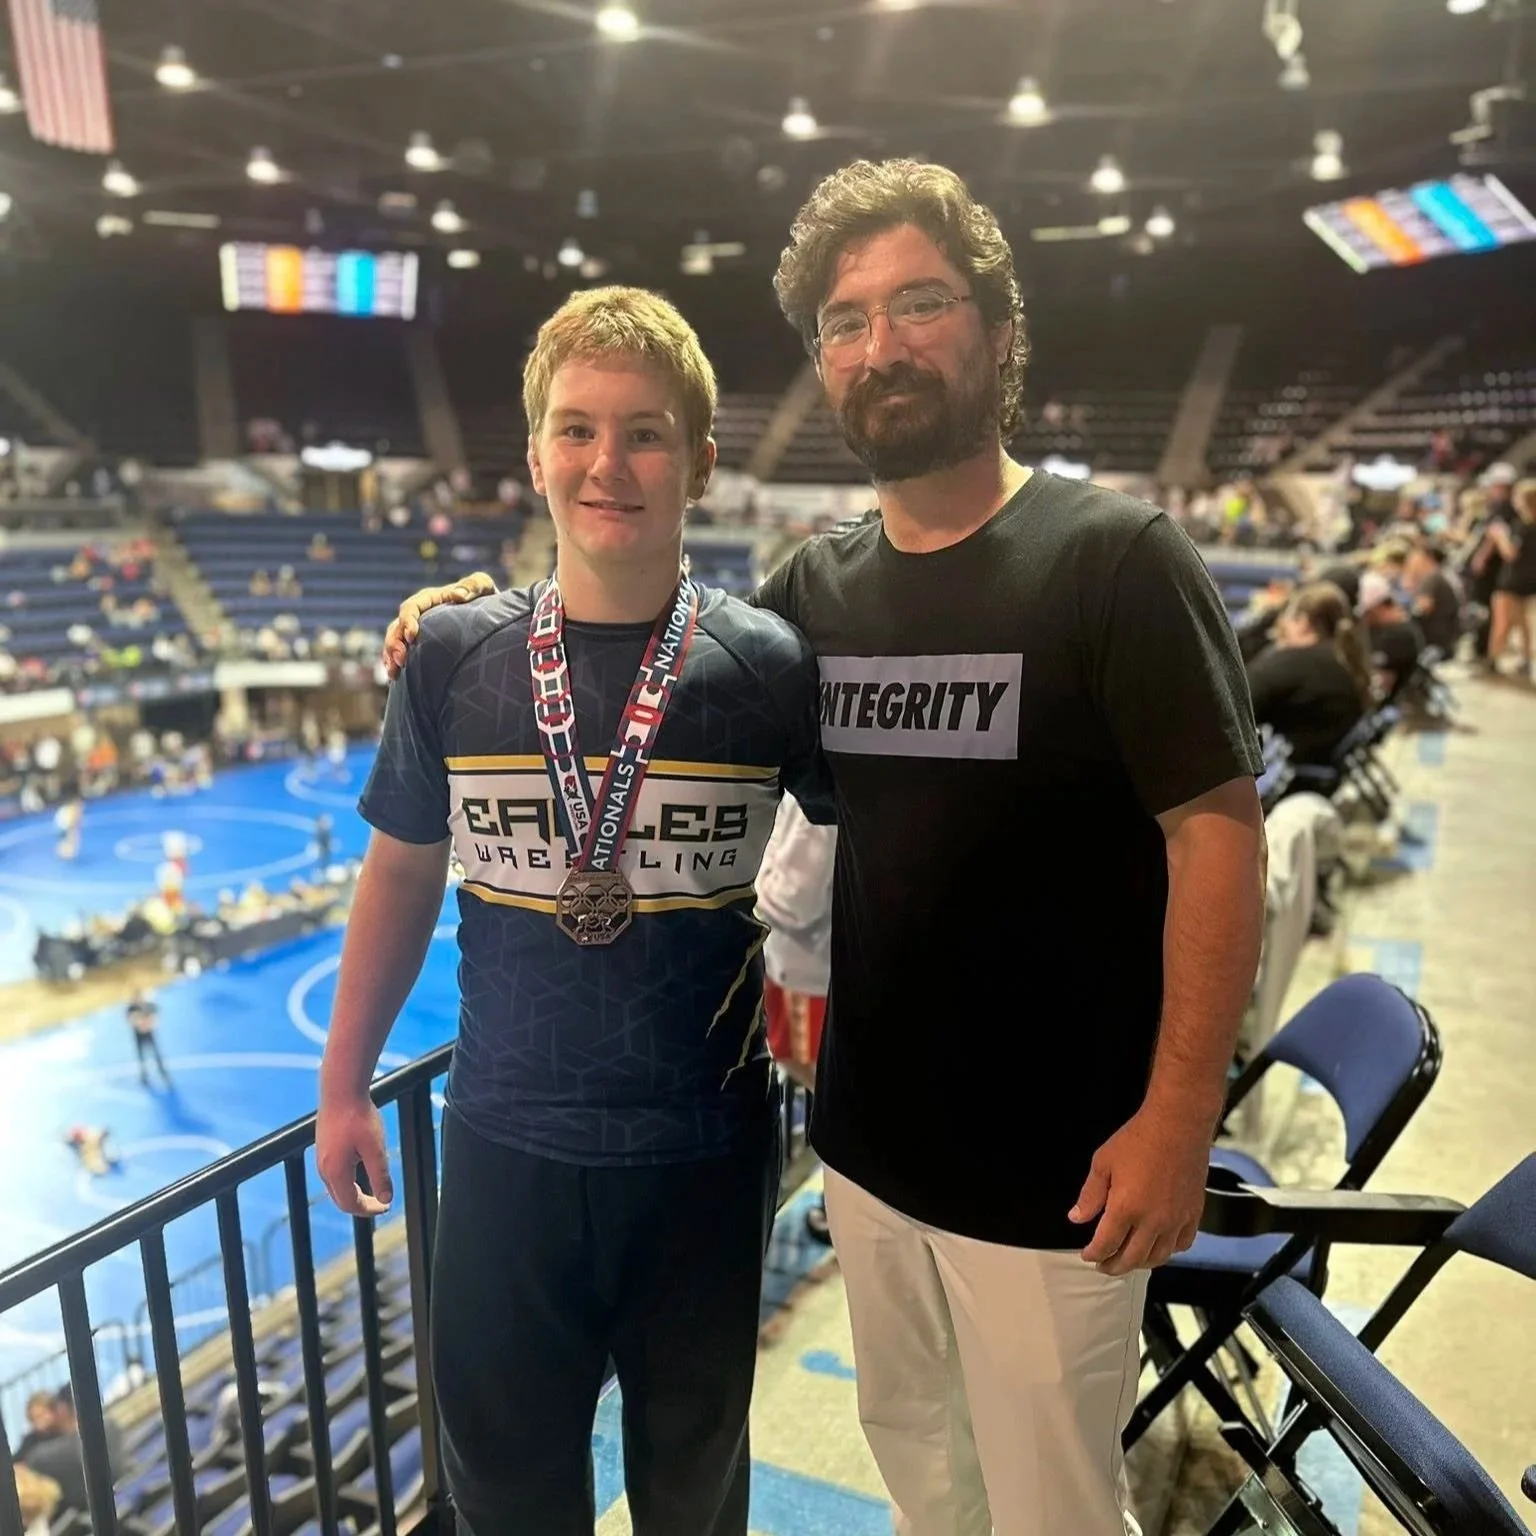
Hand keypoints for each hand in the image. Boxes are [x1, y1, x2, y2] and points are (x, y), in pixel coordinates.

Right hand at [316, 1093, 392, 1216]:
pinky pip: (333, 1174)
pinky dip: (347, 1182)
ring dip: (353, 1194)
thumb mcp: (375, 1148)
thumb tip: (385, 1199)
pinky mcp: (323, 1147)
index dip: (369, 1210)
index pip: (350, 1204)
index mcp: (336, 1172)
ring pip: (336, 1187)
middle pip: (341, 1199)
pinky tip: (359, 1173)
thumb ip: (380, 1176)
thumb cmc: (359, 1117)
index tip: (386, 1207)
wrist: (341, 1091)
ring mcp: (321, 1158)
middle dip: (361, 1205)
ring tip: (372, 1192)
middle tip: (381, 1204)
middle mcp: (324, 1169)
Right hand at [381, 571, 498, 678]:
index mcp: (430, 599)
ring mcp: (417, 630)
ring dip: (390, 657)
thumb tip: (458, 595)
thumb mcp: (482, 586)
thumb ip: (473, 586)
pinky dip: (395, 664)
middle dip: (394, 644)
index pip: (411, 607)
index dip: (407, 621)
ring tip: (393, 674)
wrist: (490, 616)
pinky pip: (401, 653)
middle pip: (397, 627)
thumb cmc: (486, 598)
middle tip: (401, 661)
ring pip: (394, 641)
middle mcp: (419, 614)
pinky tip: (395, 678)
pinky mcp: (420, 645)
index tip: (411, 636)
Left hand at [1070, 1102, 1211, 1275]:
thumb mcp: (1103, 1162)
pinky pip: (1181, 1244)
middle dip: (1113, 1266)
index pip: (1106, 1245)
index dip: (1093, 1254)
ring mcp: (1175, 1220)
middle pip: (1131, 1259)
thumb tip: (1077, 1218)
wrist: (1177, 1125)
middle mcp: (1152, 1221)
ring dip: (1140, 1264)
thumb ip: (1090, 1195)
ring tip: (1128, 1260)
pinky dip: (1167, 1251)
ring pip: (1157, 1257)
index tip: (1087, 1255)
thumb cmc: (1139, 1139)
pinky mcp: (1193, 1214)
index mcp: (1126, 1208)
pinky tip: (1158, 1247)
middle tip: (1103, 1265)